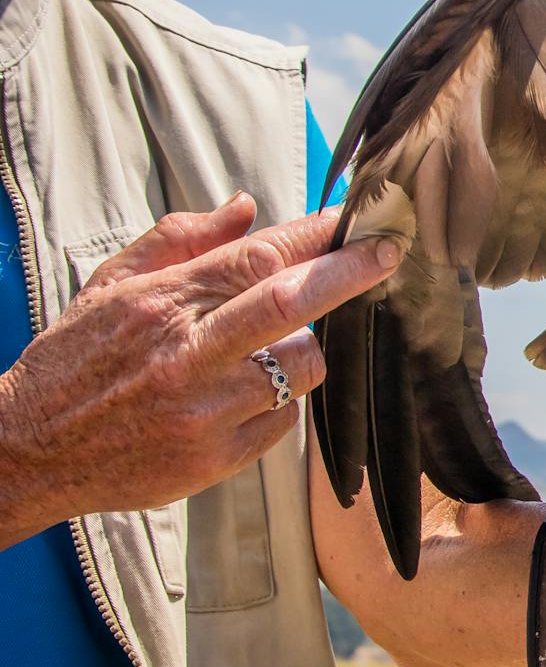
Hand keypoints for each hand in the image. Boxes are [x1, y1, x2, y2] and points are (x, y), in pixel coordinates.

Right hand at [0, 193, 402, 546]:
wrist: (29, 450)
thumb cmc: (76, 361)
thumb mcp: (110, 286)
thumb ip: (180, 241)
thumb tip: (247, 207)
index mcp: (161, 304)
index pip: (256, 258)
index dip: (315, 236)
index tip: (356, 220)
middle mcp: (186, 355)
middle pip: (289, 303)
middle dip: (348, 272)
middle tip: (387, 252)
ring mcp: (204, 411)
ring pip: (300, 367)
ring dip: (303, 350)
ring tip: (266, 352)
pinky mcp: (217, 459)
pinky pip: (283, 420)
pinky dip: (277, 403)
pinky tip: (240, 399)